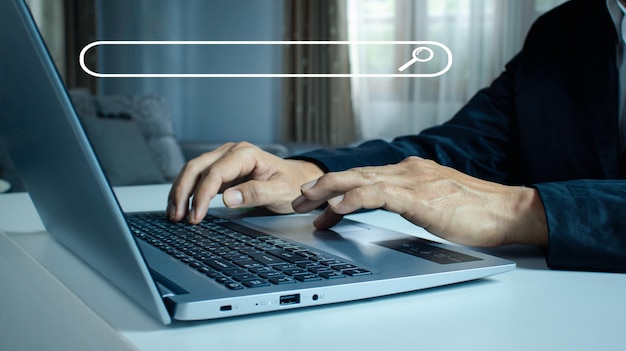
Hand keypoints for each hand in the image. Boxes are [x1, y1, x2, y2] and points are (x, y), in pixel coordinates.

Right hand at [167, 142, 323, 223]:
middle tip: (177, 217)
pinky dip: (186, 192)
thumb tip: (228, 199)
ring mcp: (224, 160)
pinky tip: (180, 206)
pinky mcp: (221, 170)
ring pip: (192, 171)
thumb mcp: (280, 192)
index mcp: (246, 154)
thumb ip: (256, 194)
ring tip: (174, 214)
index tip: (196, 216)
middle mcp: (231, 152)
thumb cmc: (292, 184)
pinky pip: (198, 178)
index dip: (202, 195)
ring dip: (180, 192)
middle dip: (183, 192)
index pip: (215, 172)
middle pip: (196, 167)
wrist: (297, 180)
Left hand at [292, 156, 547, 246]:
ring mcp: (413, 181)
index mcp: (410, 171)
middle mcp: (407, 170)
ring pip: (359, 180)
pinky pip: (378, 194)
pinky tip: (337, 208)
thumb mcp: (434, 200)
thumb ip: (409, 198)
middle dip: (321, 186)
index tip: (315, 199)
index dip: (335, 186)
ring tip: (305, 202)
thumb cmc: (475, 210)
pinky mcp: (420, 197)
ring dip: (328, 191)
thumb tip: (386, 204)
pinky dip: (353, 199)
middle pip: (354, 174)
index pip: (363, 176)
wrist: (507, 211)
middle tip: (298, 197)